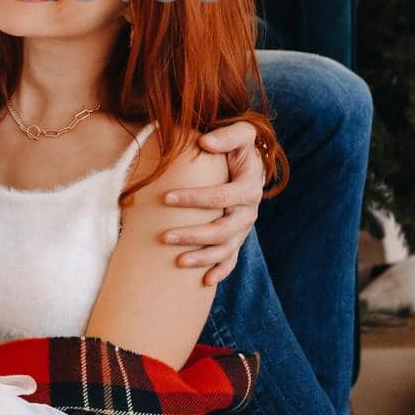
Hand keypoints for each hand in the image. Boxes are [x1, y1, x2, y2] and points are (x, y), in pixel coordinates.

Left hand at [164, 120, 263, 285]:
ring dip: (203, 258)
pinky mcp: (237, 237)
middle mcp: (249, 211)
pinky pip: (231, 259)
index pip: (222, 197)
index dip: (195, 199)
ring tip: (178, 262)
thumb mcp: (241, 133)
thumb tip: (205, 143)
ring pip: (225, 249)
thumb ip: (227, 135)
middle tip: (164, 237)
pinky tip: (204, 282)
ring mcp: (243, 227)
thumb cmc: (238, 145)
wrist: (247, 160)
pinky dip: (220, 271)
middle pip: (222, 230)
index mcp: (249, 187)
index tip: (166, 198)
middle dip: (193, 234)